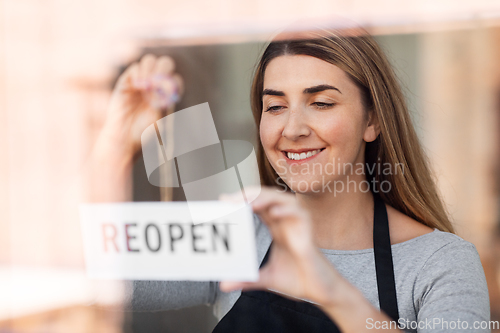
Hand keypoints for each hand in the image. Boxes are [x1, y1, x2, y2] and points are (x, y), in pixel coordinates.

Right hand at [101, 54, 182, 158]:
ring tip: (147, 87)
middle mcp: (154, 85)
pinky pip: (134, 67)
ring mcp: (140, 82)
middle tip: (158, 84)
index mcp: (166, 95)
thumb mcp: (159, 118)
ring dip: (150, 70)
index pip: (175, 79)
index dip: (173, 83)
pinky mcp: (126, 82)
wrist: (123, 138)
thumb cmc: (143, 132)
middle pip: (165, 63)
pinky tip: (138, 87)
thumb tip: (165, 86)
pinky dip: (139, 74)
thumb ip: (164, 101)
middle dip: (163, 70)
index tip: (168, 94)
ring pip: (150, 60)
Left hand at [220, 187, 342, 306]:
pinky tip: (275, 213)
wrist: (321, 292)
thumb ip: (246, 279)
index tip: (224, 200)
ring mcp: (298, 226)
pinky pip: (301, 215)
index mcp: (277, 228)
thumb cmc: (298, 280)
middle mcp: (286, 223)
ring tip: (250, 202)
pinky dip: (288, 211)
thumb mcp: (267, 278)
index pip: (258, 206)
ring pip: (283, 200)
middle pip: (268, 198)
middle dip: (250, 195)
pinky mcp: (309, 234)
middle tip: (231, 199)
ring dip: (267, 198)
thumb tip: (223, 285)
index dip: (243, 200)